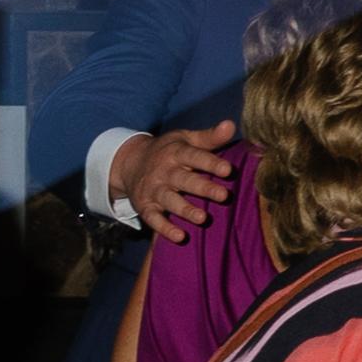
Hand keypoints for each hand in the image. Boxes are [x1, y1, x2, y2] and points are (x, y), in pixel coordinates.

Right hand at [114, 124, 237, 243]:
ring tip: (203, 218)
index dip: (211, 163)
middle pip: (185, 180)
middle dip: (203, 188)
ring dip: (186, 210)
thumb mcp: (186, 139)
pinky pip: (154, 219)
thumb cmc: (168, 151)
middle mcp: (164, 172)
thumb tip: (231, 125)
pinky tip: (180, 237)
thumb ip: (210, 137)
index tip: (228, 170)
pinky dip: (165, 229)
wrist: (130, 162)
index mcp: (176, 153)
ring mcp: (154, 190)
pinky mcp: (146, 207)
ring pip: (170, 201)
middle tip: (224, 196)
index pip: (195, 156)